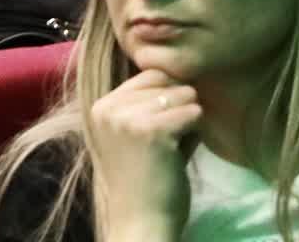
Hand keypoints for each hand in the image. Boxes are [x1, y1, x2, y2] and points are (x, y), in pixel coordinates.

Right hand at [88, 70, 199, 239]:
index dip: (168, 92)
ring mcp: (128, 118)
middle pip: (164, 80)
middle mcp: (109, 107)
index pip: (147, 75)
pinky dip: (196, 128)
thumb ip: (151, 107)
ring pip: (181, 94)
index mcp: (101, 106)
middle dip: (179, 103)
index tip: (169, 120)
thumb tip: (185, 79)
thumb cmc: (143, 183)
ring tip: (180, 141)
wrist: (141, 222)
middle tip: (176, 134)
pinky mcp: (152, 131)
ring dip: (190, 115)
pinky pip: (192, 113)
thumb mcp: (134, 136)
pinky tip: (184, 148)